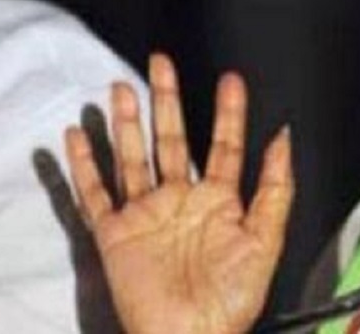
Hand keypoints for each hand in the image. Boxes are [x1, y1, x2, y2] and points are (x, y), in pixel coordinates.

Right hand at [64, 54, 293, 333]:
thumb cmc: (233, 298)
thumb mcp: (266, 240)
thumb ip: (276, 187)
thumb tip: (284, 135)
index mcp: (220, 200)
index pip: (224, 145)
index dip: (229, 113)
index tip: (232, 79)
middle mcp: (181, 199)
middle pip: (171, 139)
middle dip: (166, 100)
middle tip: (160, 61)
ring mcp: (146, 213)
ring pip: (132, 157)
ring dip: (124, 123)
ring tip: (119, 87)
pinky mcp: (115, 234)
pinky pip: (95, 194)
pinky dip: (82, 167)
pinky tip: (75, 137)